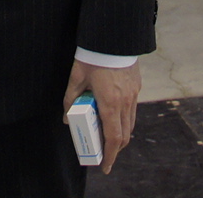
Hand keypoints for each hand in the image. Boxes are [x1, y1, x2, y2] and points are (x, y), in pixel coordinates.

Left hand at [63, 59, 139, 173]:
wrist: (113, 36)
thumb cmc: (93, 56)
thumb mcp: (76, 77)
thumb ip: (71, 99)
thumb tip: (66, 118)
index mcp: (110, 102)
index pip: (113, 138)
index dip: (109, 155)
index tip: (105, 166)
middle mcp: (125, 102)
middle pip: (124, 135)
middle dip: (114, 149)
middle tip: (104, 155)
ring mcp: (133, 94)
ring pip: (130, 123)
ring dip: (120, 135)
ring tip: (108, 138)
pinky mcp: (136, 86)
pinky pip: (132, 111)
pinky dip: (124, 120)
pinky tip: (114, 117)